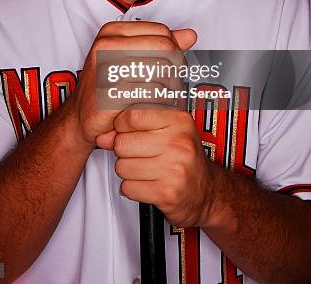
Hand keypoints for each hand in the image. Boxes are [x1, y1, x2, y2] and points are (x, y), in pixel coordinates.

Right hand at [75, 21, 196, 148]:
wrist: (81, 118)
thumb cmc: (108, 87)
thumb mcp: (133, 58)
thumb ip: (162, 45)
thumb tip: (190, 35)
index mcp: (112, 31)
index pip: (162, 32)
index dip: (174, 50)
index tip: (171, 66)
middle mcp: (106, 44)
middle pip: (164, 48)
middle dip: (174, 67)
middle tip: (170, 83)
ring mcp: (106, 67)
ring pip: (161, 70)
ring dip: (169, 86)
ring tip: (162, 95)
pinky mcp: (110, 92)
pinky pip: (151, 93)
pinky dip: (158, 102)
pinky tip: (153, 106)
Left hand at [101, 106, 214, 227]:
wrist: (207, 192)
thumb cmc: (184, 158)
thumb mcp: (166, 133)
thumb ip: (132, 130)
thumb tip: (103, 137)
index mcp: (178, 121)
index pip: (132, 117)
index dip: (122, 126)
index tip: (128, 132)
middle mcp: (178, 143)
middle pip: (122, 143)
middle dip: (123, 152)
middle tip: (139, 155)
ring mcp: (173, 168)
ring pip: (122, 167)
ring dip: (127, 171)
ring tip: (145, 170)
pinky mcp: (166, 193)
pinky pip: (128, 187)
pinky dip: (132, 188)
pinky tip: (147, 184)